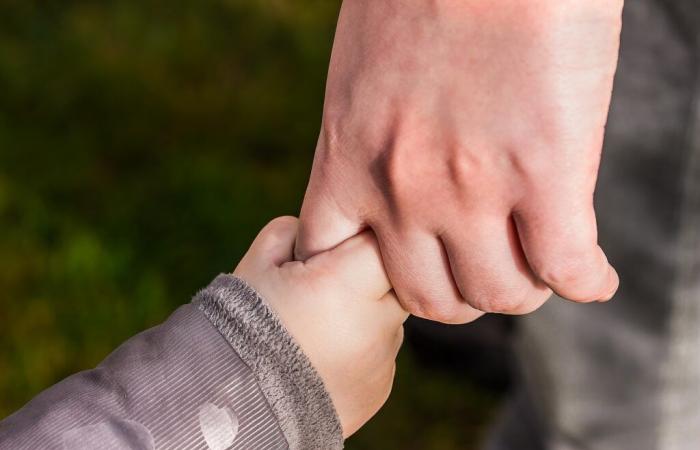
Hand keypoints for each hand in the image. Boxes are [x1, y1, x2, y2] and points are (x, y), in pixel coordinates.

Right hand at [234, 217, 407, 437]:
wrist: (235, 406)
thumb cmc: (241, 327)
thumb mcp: (257, 264)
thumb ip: (294, 232)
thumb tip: (319, 230)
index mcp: (346, 284)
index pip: (381, 240)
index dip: (357, 238)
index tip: (334, 249)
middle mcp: (376, 322)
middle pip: (395, 278)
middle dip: (366, 275)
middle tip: (326, 287)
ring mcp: (382, 358)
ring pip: (389, 316)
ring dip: (364, 313)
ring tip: (318, 327)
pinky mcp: (380, 386)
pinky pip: (380, 351)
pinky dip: (360, 347)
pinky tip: (322, 355)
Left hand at [296, 0, 622, 322]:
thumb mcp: (363, 76)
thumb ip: (371, 139)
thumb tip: (399, 179)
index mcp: (349, 158)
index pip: (332, 263)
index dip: (370, 279)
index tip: (403, 265)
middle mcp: (401, 189)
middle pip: (427, 297)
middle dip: (459, 294)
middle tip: (485, 269)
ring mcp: (471, 188)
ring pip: (497, 294)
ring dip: (522, 289)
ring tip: (539, 269)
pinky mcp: (544, 172)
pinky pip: (566, 268)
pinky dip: (586, 282)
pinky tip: (593, 275)